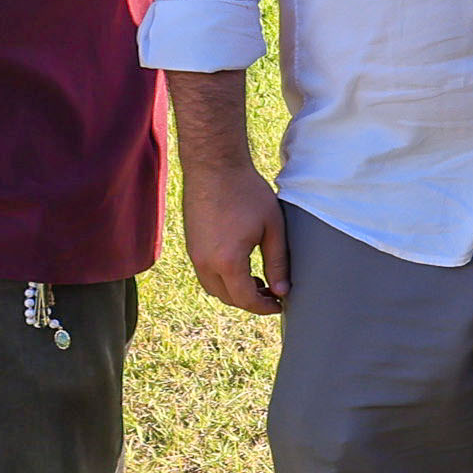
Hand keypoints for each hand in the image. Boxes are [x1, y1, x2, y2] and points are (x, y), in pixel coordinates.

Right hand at [180, 156, 289, 316]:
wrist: (215, 166)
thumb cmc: (246, 192)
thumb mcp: (272, 228)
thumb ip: (278, 263)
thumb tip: (282, 291)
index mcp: (228, 261)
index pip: (246, 299)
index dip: (264, 307)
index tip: (279, 304)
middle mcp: (205, 262)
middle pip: (228, 298)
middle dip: (250, 302)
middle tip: (272, 295)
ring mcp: (194, 254)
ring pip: (214, 288)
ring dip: (235, 292)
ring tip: (258, 283)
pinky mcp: (191, 245)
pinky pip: (206, 274)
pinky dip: (222, 279)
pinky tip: (240, 268)